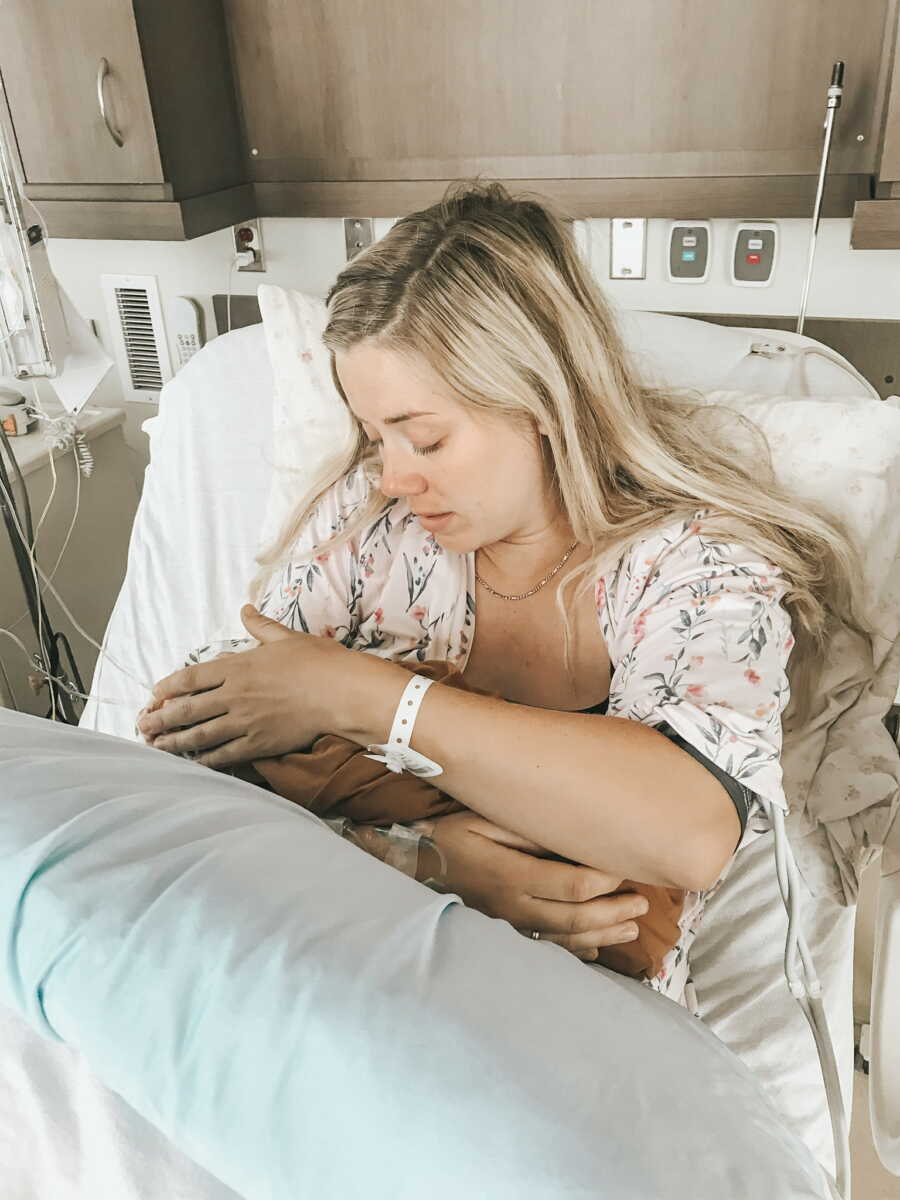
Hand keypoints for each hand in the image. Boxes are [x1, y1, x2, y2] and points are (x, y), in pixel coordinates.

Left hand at [136, 606, 356, 766]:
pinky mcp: (258, 744)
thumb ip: (260, 626)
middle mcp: (234, 695)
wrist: (341, 693)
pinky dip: (204, 761)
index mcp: (238, 666)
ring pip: (199, 735)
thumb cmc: (318, 662)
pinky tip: (192, 765)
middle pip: (186, 709)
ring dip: (174, 742)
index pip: (191, 677)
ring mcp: (244, 722)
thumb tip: (245, 608)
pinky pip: (224, 755)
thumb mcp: (285, 638)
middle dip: (161, 718)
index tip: (154, 694)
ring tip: (156, 747)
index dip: (168, 687)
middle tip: (143, 725)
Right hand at [410, 812, 648, 962]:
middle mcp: (514, 908)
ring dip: (603, 935)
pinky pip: (547, 951)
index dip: (606, 879)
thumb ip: (526, 831)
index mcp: (512, 875)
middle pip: (576, 918)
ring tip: (631, 928)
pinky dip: (577, 952)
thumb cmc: (450, 837)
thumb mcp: (482, 819)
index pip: (573, 884)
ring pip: (566, 940)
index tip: (626, 867)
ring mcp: (510, 928)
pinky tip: (597, 950)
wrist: (412, 869)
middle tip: (643, 903)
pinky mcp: (506, 938)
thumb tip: (569, 836)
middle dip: (614, 912)